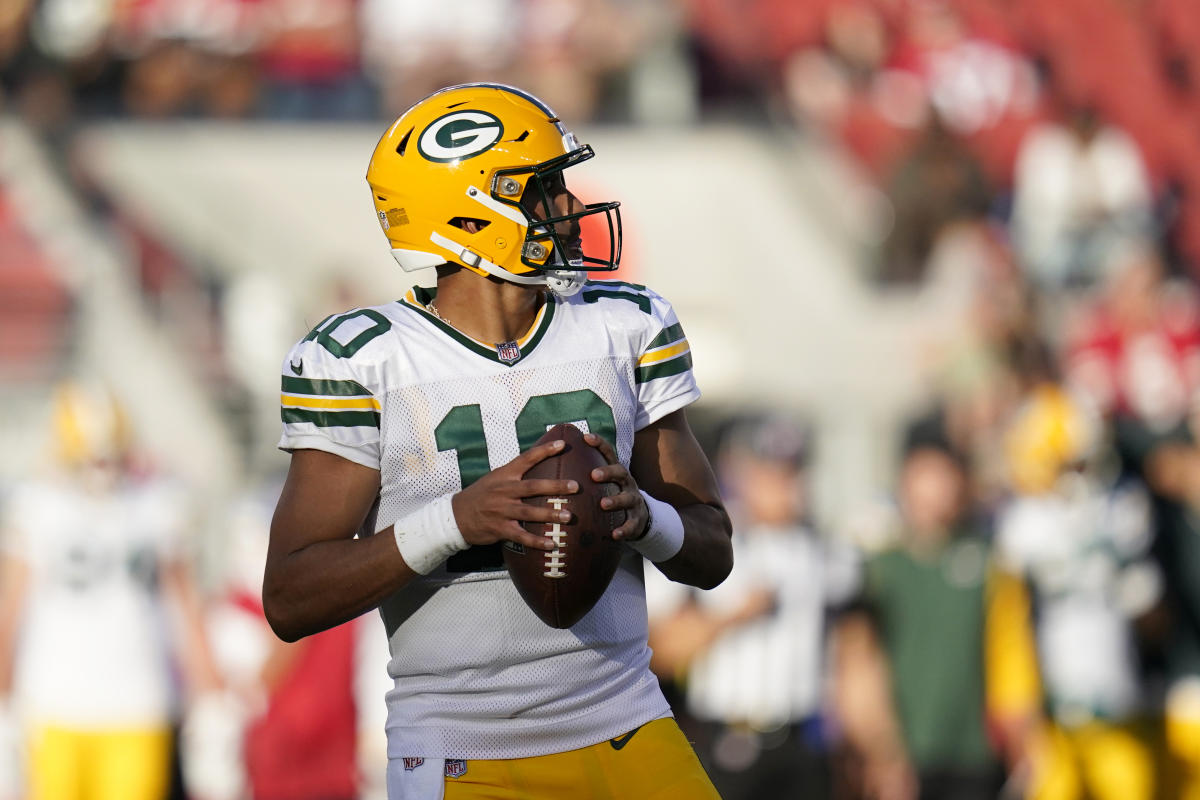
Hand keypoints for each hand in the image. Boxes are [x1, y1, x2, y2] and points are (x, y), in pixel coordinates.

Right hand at [451, 439, 578, 551]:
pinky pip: (522, 536)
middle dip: (555, 486)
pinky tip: (552, 544)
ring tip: (569, 517)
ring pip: (530, 512)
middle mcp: (504, 491)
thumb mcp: (495, 478)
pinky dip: (537, 541)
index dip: (544, 451)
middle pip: (533, 487)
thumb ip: (516, 473)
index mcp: (504, 475)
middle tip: (575, 486)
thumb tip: (540, 462)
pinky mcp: (500, 529)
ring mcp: (502, 510)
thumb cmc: (481, 495)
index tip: (562, 444)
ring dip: (550, 514)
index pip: (526, 459)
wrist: (456, 516)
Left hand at [583, 432, 646, 540]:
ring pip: (627, 498)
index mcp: (616, 472)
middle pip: (620, 472)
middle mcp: (627, 483)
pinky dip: (624, 529)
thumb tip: (552, 460)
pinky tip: (614, 534)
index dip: (599, 444)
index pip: (608, 453)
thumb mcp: (603, 483)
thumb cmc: (611, 495)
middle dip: (608, 472)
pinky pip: (631, 525)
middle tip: (594, 475)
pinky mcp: (637, 520)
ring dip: (615, 500)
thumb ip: (584, 473)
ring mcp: (633, 500)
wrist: (639, 516)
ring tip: (603, 504)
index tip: (586, 437)